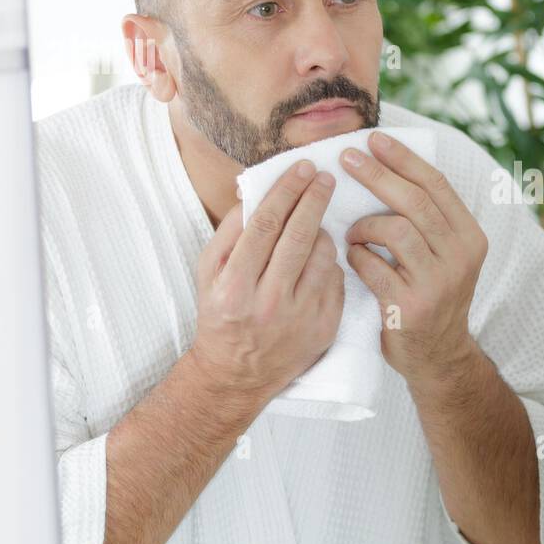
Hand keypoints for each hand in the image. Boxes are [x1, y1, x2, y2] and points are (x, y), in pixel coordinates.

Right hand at [188, 160, 344, 407]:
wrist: (237, 375)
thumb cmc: (221, 315)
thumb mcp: (208, 274)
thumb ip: (229, 232)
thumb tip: (255, 193)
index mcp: (235, 286)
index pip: (266, 226)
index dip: (287, 192)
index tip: (302, 169)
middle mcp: (269, 303)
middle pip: (299, 237)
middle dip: (314, 199)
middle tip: (325, 177)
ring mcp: (301, 318)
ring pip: (323, 257)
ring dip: (323, 232)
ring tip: (316, 224)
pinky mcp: (325, 328)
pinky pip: (336, 280)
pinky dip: (330, 263)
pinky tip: (319, 259)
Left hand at [339, 132, 488, 393]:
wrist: (438, 355)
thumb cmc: (430, 294)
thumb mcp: (445, 255)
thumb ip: (428, 219)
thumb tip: (389, 165)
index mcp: (470, 237)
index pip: (437, 185)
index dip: (403, 158)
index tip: (374, 139)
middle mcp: (461, 257)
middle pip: (414, 202)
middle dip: (377, 175)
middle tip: (347, 159)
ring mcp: (438, 282)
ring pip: (394, 230)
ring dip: (363, 225)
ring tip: (352, 232)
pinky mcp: (411, 306)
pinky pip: (373, 266)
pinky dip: (356, 257)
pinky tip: (353, 259)